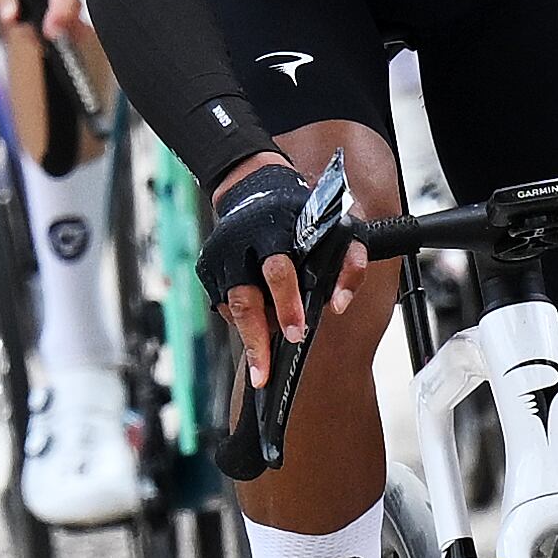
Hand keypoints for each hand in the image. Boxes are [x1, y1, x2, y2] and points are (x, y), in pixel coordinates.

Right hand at [195, 155, 321, 388]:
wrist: (254, 187)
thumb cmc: (301, 214)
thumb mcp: (337, 227)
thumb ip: (349, 264)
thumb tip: (338, 305)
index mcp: (273, 231)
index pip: (277, 271)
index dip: (286, 303)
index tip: (296, 332)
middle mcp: (241, 245)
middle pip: (244, 298)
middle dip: (256, 337)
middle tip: (266, 370)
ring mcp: (220, 258)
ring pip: (231, 307)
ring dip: (249, 338)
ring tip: (262, 367)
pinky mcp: (208, 268)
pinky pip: (224, 305)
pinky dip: (241, 322)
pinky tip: (258, 328)